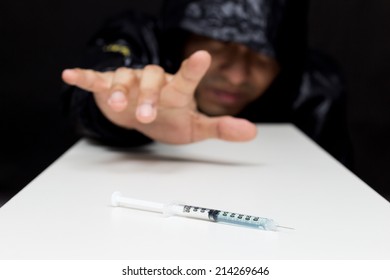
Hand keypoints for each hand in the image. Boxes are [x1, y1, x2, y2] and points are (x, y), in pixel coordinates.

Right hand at [62, 50, 256, 143]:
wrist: (146, 116)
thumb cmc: (171, 118)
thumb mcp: (196, 127)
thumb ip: (221, 127)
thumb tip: (251, 132)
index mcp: (176, 90)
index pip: (187, 78)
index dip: (194, 69)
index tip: (202, 57)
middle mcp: (154, 81)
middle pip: (152, 81)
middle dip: (148, 98)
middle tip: (146, 117)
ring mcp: (131, 82)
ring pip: (124, 80)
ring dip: (120, 92)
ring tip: (119, 107)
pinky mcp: (110, 87)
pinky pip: (97, 80)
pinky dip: (85, 78)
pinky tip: (71, 75)